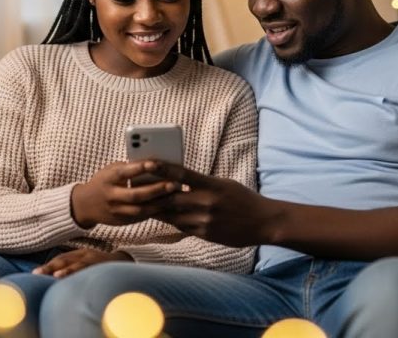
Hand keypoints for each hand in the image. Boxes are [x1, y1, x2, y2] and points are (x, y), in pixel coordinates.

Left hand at [32, 248, 132, 277]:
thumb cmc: (102, 264)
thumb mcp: (87, 260)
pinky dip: (83, 274)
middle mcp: (86, 254)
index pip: (62, 258)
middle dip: (51, 267)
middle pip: (65, 259)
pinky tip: (77, 281)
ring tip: (56, 276)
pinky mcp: (104, 266)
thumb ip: (73, 265)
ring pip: (79, 265)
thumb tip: (54, 275)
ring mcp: (95, 260)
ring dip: (67, 271)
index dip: (49, 265)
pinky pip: (92, 271)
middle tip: (37, 273)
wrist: (125, 261)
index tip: (35, 273)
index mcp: (80, 253)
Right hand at [70, 161, 176, 228]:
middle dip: (156, 190)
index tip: (155, 163)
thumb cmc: (103, 181)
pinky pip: (142, 217)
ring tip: (175, 196)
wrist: (84, 205)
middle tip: (174, 183)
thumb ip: (128, 167)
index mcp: (108, 179)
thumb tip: (153, 163)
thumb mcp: (110, 170)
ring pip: (140, 210)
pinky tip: (169, 205)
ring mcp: (116, 211)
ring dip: (160, 203)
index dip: (139, 168)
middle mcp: (111, 196)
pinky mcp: (122, 221)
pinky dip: (156, 211)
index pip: (124, 172)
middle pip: (135, 195)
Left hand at [151, 162, 273, 247]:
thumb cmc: (243, 199)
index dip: (162, 168)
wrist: (263, 222)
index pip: (181, 173)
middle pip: (170, 197)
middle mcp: (206, 202)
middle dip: (152, 193)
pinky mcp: (205, 234)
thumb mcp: (224, 184)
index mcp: (211, 185)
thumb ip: (202, 183)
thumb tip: (179, 179)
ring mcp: (204, 220)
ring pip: (172, 215)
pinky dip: (171, 221)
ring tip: (141, 204)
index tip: (147, 163)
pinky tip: (163, 217)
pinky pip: (181, 227)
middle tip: (135, 187)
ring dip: (157, 209)